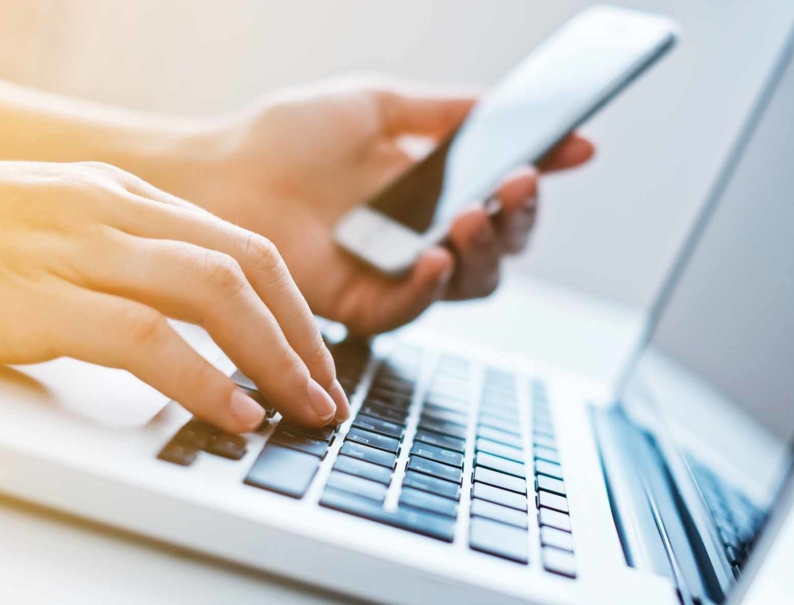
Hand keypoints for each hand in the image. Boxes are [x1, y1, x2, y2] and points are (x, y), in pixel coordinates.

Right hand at [0, 159, 348, 431]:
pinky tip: (236, 412)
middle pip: (247, 267)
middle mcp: (114, 212)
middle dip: (303, 336)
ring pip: (215, 293)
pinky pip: (147, 338)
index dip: (295, 308)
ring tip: (303, 408)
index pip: (243, 247)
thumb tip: (202, 318)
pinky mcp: (38, 298)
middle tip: (327, 392)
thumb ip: (132, 256)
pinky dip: (204, 379)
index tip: (318, 357)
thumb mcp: (65, 226)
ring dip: (276, 357)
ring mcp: (77, 249)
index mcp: (126, 195)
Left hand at [166, 78, 593, 334]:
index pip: (502, 193)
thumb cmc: (286, 137)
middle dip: (518, 216)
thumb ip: (445, 111)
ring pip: (471, 283)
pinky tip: (435, 256)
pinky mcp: (361, 307)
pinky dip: (431, 286)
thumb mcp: (377, 107)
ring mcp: (395, 275)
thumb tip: (510, 105)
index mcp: (431, 191)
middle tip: (517, 182)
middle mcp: (422, 237)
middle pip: (500, 245)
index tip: (573, 149)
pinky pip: (413, 309)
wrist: (220, 173)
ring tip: (473, 212)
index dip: (540, 175)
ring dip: (483, 251)